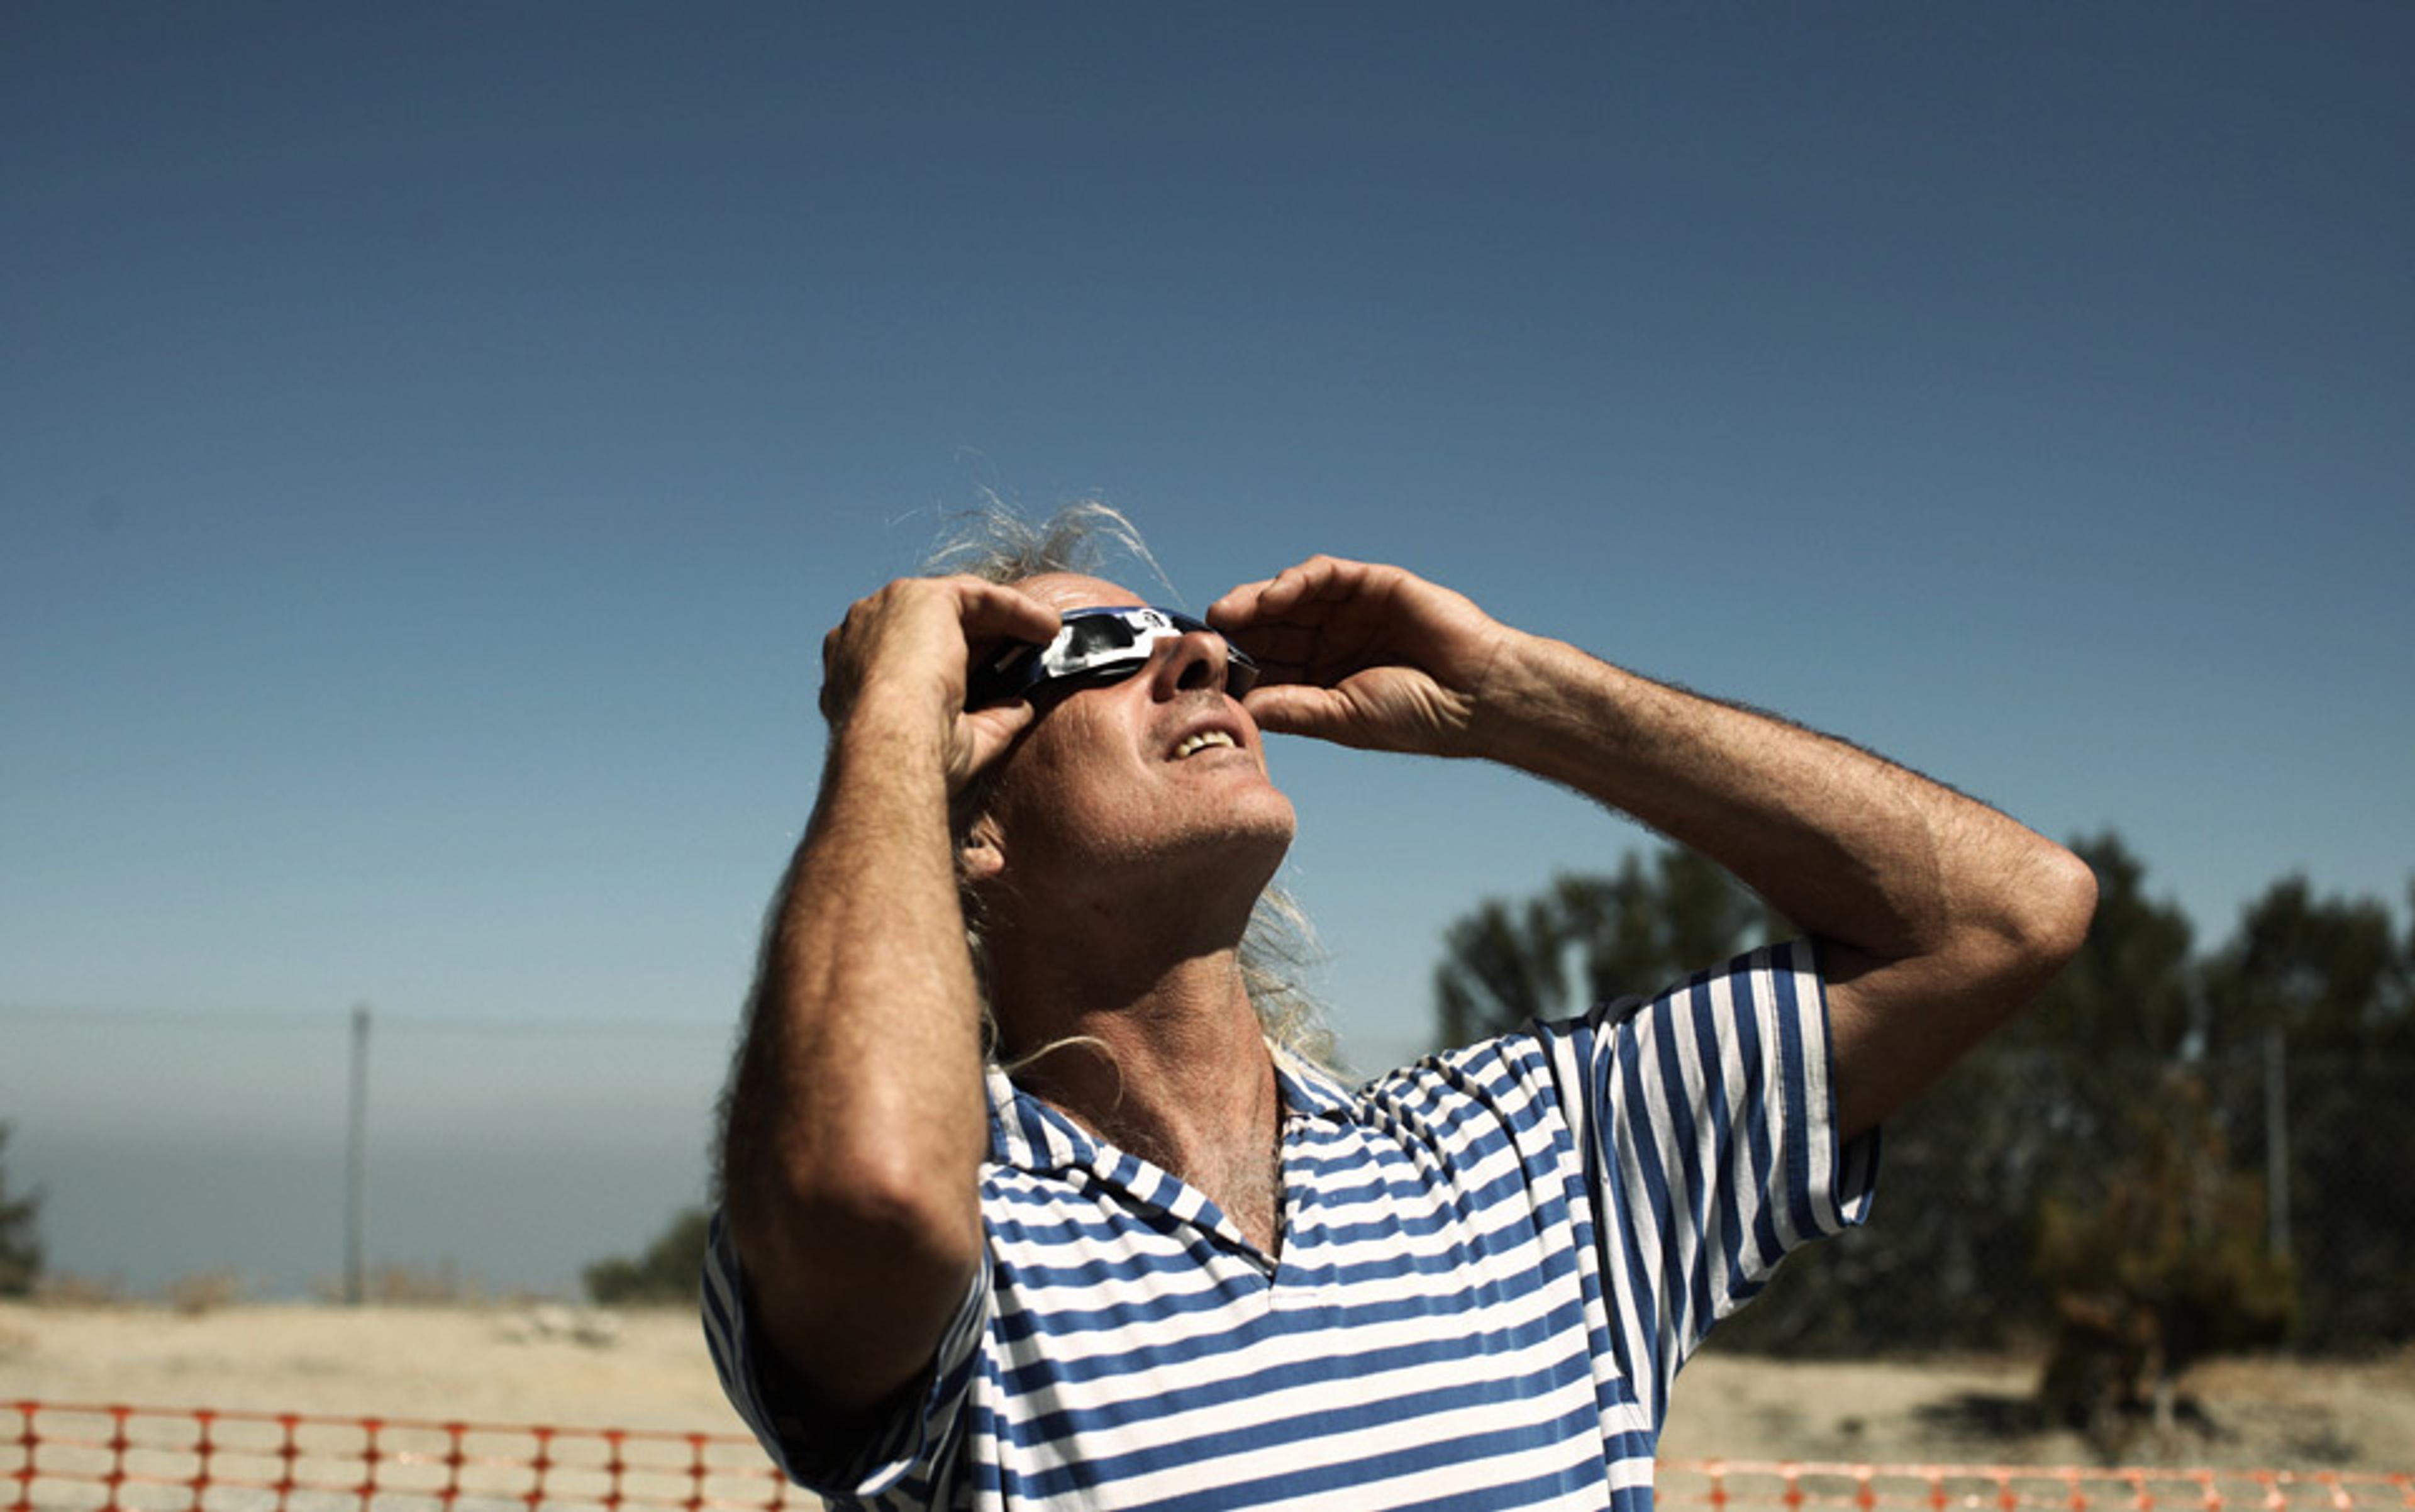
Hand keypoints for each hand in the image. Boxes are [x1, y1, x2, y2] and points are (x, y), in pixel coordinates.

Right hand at [820, 576, 1061, 791]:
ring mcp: (887, 608)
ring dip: (1006, 615)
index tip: (994, 671)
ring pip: (957, 604)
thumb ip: (988, 720)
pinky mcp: (921, 597)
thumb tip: (1020, 709)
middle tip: (1025, 648)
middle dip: (982, 632)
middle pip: (932, 621)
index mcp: (854, 669)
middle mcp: (862, 631)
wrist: (892, 746)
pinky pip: (978, 594)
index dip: (953, 657)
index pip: (908, 651)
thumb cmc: (913, 759)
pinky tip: (1047, 625)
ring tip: (1046, 631)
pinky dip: (1017, 608)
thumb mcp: (956, 740)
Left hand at [1208, 556, 1518, 757]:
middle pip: (1269, 627)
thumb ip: (1291, 708)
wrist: (1477, 695)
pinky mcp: (1371, 584)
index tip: (1198, 669)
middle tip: (1201, 635)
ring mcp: (1349, 612)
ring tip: (1226, 614)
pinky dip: (1295, 581)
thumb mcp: (1342, 718)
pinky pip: (1324, 575)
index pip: (1266, 664)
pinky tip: (1274, 596)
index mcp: (1320, 679)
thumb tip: (1238, 709)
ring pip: (1288, 598)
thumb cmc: (1417, 717)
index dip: (1233, 664)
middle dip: (1235, 630)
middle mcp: (1330, 642)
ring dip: (1255, 602)